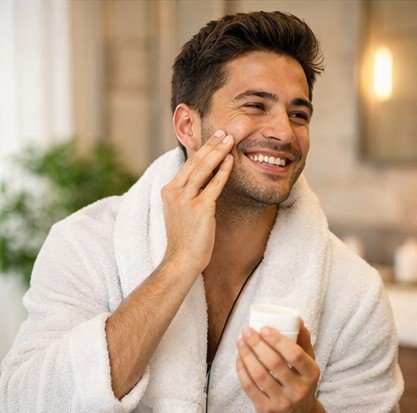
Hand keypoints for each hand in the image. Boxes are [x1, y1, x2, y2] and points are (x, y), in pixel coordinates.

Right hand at [161, 130, 233, 271]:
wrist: (181, 260)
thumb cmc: (184, 239)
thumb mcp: (181, 212)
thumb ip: (189, 194)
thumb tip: (206, 179)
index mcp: (168, 191)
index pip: (188, 165)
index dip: (202, 150)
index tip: (214, 138)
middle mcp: (174, 192)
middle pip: (194, 162)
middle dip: (211, 144)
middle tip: (224, 131)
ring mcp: (185, 200)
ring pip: (203, 169)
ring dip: (217, 152)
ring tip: (230, 139)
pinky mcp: (199, 209)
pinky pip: (214, 186)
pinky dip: (223, 172)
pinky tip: (230, 160)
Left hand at [236, 319, 319, 412]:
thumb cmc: (301, 382)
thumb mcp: (308, 364)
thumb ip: (304, 342)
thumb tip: (299, 320)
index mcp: (311, 374)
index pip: (295, 354)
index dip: (278, 340)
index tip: (264, 328)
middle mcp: (299, 390)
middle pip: (274, 363)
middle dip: (257, 344)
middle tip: (246, 330)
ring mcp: (282, 402)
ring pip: (259, 375)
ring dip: (246, 355)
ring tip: (240, 342)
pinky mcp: (267, 410)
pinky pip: (250, 387)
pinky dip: (242, 370)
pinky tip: (239, 358)